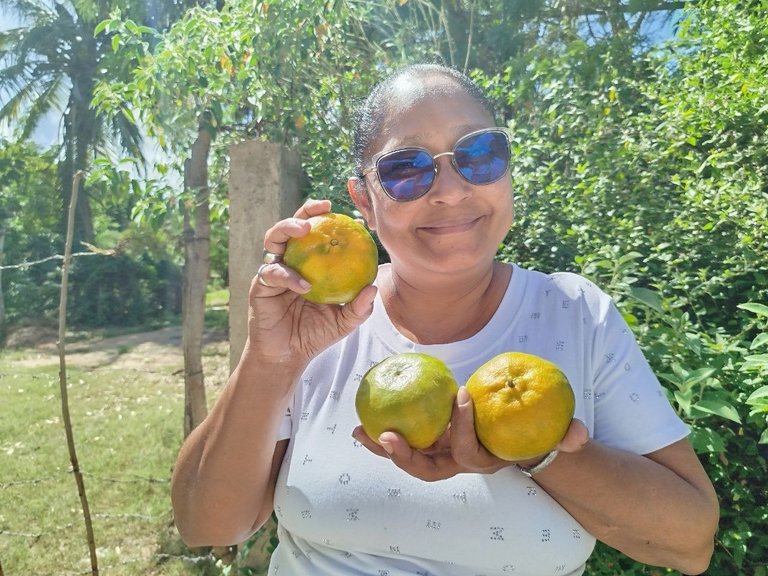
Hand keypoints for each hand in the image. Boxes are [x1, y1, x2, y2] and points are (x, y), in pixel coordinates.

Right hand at [244, 199, 377, 367]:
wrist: (288, 356)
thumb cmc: (316, 334)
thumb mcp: (344, 321)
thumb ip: (359, 307)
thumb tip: (373, 287)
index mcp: (310, 264)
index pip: (319, 236)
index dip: (332, 222)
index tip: (351, 218)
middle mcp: (290, 261)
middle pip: (293, 227)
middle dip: (305, 211)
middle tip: (322, 207)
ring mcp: (274, 270)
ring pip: (274, 239)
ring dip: (287, 228)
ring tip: (305, 230)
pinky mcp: (261, 285)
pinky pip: (272, 272)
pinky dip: (287, 276)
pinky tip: (302, 285)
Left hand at [352, 387, 588, 481]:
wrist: (521, 441)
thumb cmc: (534, 433)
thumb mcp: (554, 434)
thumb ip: (568, 436)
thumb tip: (578, 435)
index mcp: (483, 461)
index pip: (467, 453)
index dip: (462, 430)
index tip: (460, 396)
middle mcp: (457, 463)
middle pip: (426, 469)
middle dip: (405, 456)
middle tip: (387, 436)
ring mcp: (442, 454)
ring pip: (408, 457)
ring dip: (383, 447)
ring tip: (360, 433)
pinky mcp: (432, 442)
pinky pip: (405, 440)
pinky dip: (386, 433)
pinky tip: (366, 418)